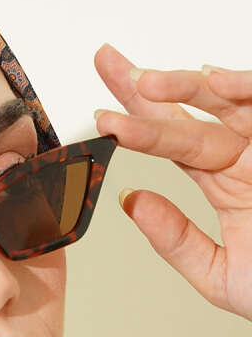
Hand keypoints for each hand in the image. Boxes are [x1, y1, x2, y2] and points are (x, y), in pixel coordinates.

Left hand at [93, 42, 251, 321]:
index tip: (99, 113)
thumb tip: (131, 201)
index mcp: (227, 181)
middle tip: (107, 62)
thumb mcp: (220, 275)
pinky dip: (247, 89)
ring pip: (228, 102)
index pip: (173, 143)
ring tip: (144, 83)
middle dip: (147, 89)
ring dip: (186, 89)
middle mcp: (248, 155)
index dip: (135, 124)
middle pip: (190, 113)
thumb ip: (176, 240)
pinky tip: (215, 79)